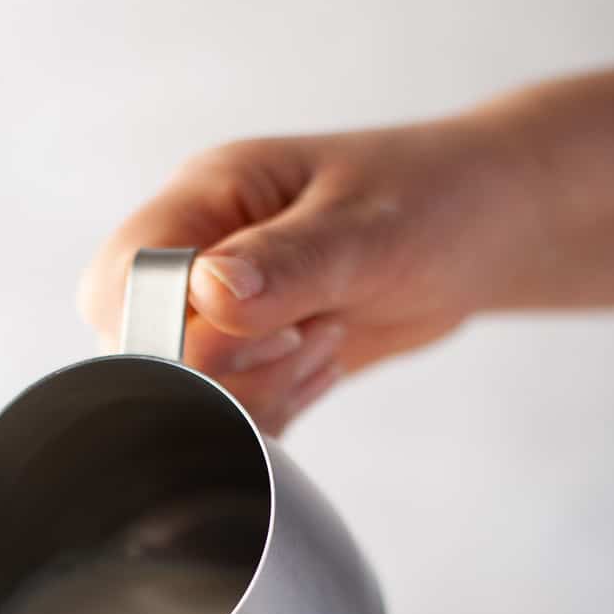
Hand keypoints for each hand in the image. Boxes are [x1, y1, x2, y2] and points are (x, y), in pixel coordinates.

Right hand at [78, 116, 523, 433]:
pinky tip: (326, 366)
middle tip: (304, 337)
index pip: (125, 277)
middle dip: (222, 372)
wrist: (488, 229)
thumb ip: (288, 263)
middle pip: (141, 348)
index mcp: (208, 198)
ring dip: (258, 393)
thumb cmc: (438, 200)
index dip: (164, 329)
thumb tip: (207, 294)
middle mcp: (200, 254)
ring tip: (326, 339)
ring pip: (185, 394)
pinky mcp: (252, 361)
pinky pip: (229, 416)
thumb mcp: (369, 229)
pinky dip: (276, 413)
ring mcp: (221, 312)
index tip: (261, 328)